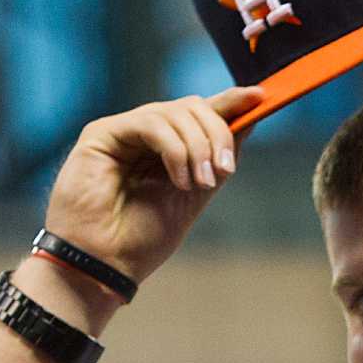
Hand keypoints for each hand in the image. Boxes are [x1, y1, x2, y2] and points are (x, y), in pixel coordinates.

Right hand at [42, 85, 265, 287]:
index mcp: (166, 150)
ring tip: (200, 183)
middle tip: (224, 170)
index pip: (200, 115)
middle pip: (193, 107)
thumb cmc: (142, 240)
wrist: (106, 265)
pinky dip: (174, 148)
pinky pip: (150, 122)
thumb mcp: (194, 196)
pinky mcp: (102, 134)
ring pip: (175, 112)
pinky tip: (178, 178)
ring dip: (198, 146)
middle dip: (217, 133)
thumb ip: (216, 160)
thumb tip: (249, 121)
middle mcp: (145, 136)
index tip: (260, 97)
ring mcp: (123, 132)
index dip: (230, 102)